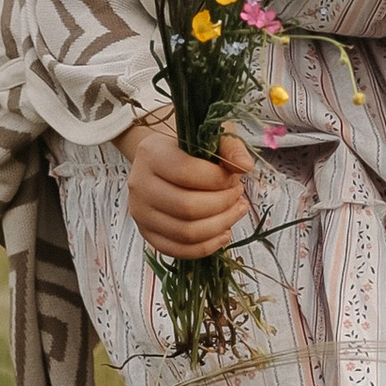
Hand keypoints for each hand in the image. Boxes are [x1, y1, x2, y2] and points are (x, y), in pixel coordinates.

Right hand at [120, 113, 252, 258]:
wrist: (165, 160)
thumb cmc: (190, 148)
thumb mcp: (210, 136)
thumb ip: (230, 146)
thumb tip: (245, 165)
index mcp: (151, 153)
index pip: (186, 172)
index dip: (219, 179)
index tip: (235, 176)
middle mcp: (140, 184)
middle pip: (187, 207)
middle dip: (223, 203)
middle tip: (237, 194)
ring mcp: (141, 212)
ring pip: (186, 232)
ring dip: (221, 225)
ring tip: (235, 210)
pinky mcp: (147, 233)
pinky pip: (179, 250)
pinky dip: (207, 246)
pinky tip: (223, 232)